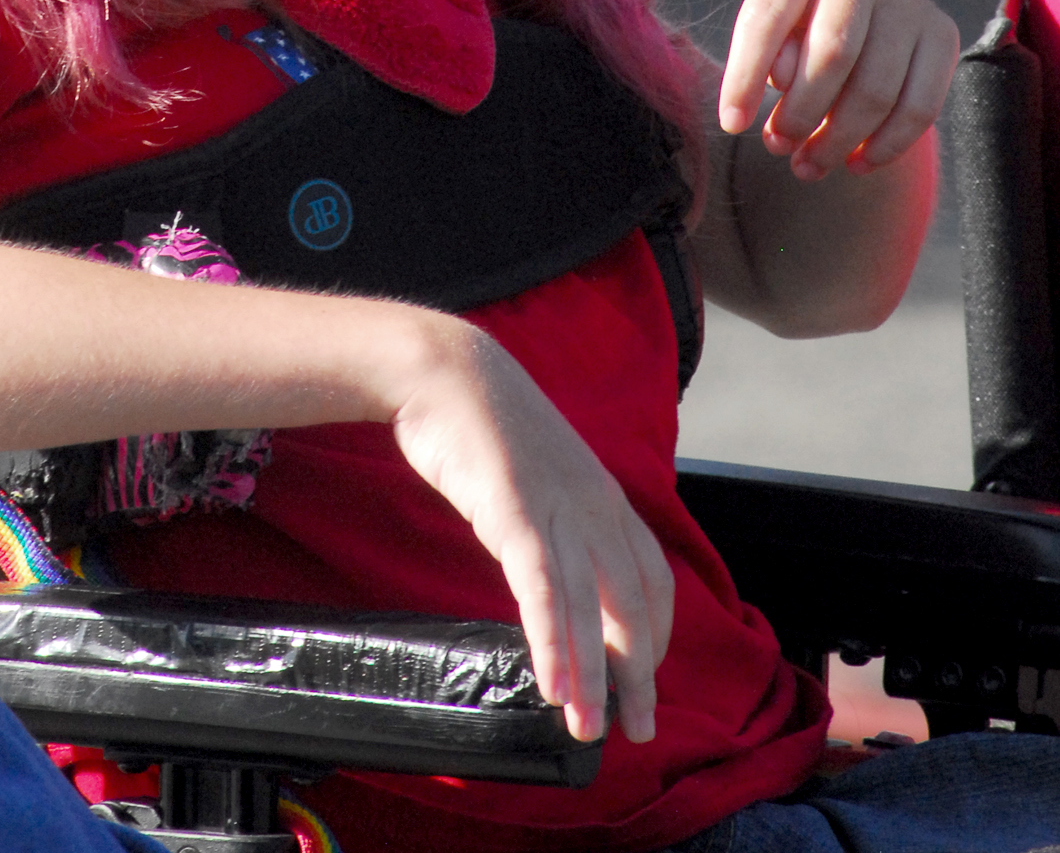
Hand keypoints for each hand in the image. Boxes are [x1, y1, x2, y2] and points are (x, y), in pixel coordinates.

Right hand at [387, 319, 673, 744]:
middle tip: (637, 730)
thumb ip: (559, 516)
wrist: (446, 369)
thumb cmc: (486, 423)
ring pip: (590, 607)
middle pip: (633, 604)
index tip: (643, 678)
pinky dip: (554, 642)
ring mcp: (557, 508)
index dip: (653, 635)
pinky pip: (543, 589)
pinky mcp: (515, 513)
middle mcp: (594, 505)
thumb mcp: (539, 473)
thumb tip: (559, 566)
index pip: (652, 578)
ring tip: (591, 729)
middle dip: (638, 675)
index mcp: (605, 496)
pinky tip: (555, 686)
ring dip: (595, 676)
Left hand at [718, 0, 957, 180]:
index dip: (744, 75)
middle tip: (778, 147)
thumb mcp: (771, 30)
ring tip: (809, 165)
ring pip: (877, 89)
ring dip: (839, 140)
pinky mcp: (942, 32)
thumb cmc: (798, 26)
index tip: (731, 124)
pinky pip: (920, 106)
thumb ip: (766, 53)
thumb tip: (786, 82)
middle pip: (833, 54)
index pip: (767, 18)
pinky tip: (857, 163)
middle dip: (801, 114)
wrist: (860, 8)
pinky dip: (886, 146)